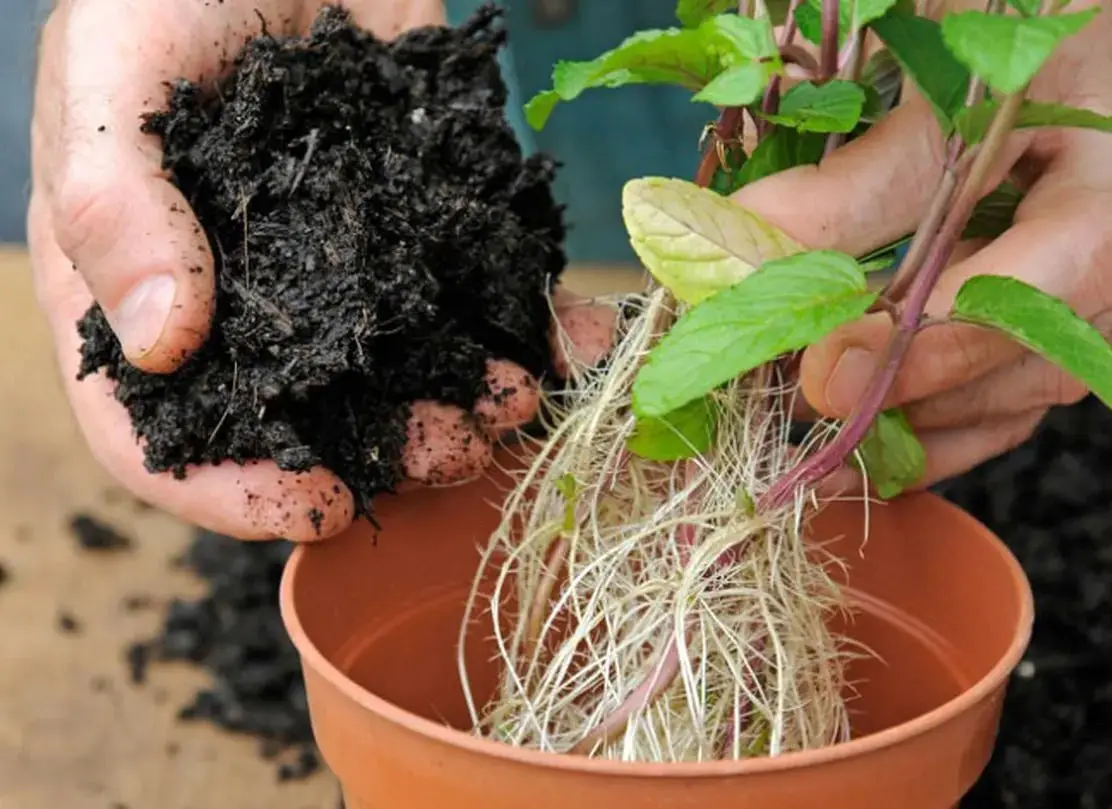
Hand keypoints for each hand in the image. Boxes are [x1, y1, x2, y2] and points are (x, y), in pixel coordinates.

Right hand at [29, 0, 612, 540]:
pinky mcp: (424, 226)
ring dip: (466, 402)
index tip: (316, 507)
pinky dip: (531, 326)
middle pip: (306, 423)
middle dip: (386, 450)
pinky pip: (478, 295)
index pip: (162, 436)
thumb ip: (118, 205)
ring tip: (518, 398)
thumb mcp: (112, 73)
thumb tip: (161, 348)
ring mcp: (345, 269)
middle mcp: (250, 301)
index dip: (230, 493)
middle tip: (454, 446)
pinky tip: (573, 342)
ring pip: (406, 373)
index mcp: (144, 289)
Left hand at [735, 0, 1111, 490]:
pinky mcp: (1022, 309)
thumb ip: (854, 173)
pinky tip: (856, 453)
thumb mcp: (920, 71)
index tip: (842, 356)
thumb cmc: (967, 16)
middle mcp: (1100, 223)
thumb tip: (752, 248)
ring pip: (1025, 385)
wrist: (989, 12)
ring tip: (822, 444)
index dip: (959, 322)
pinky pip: (996, 397)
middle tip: (814, 394)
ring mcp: (1066, 274)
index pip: (1071, 256)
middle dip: (925, 382)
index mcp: (1099, 147)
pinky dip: (927, 435)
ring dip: (923, 424)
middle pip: (1052, 343)